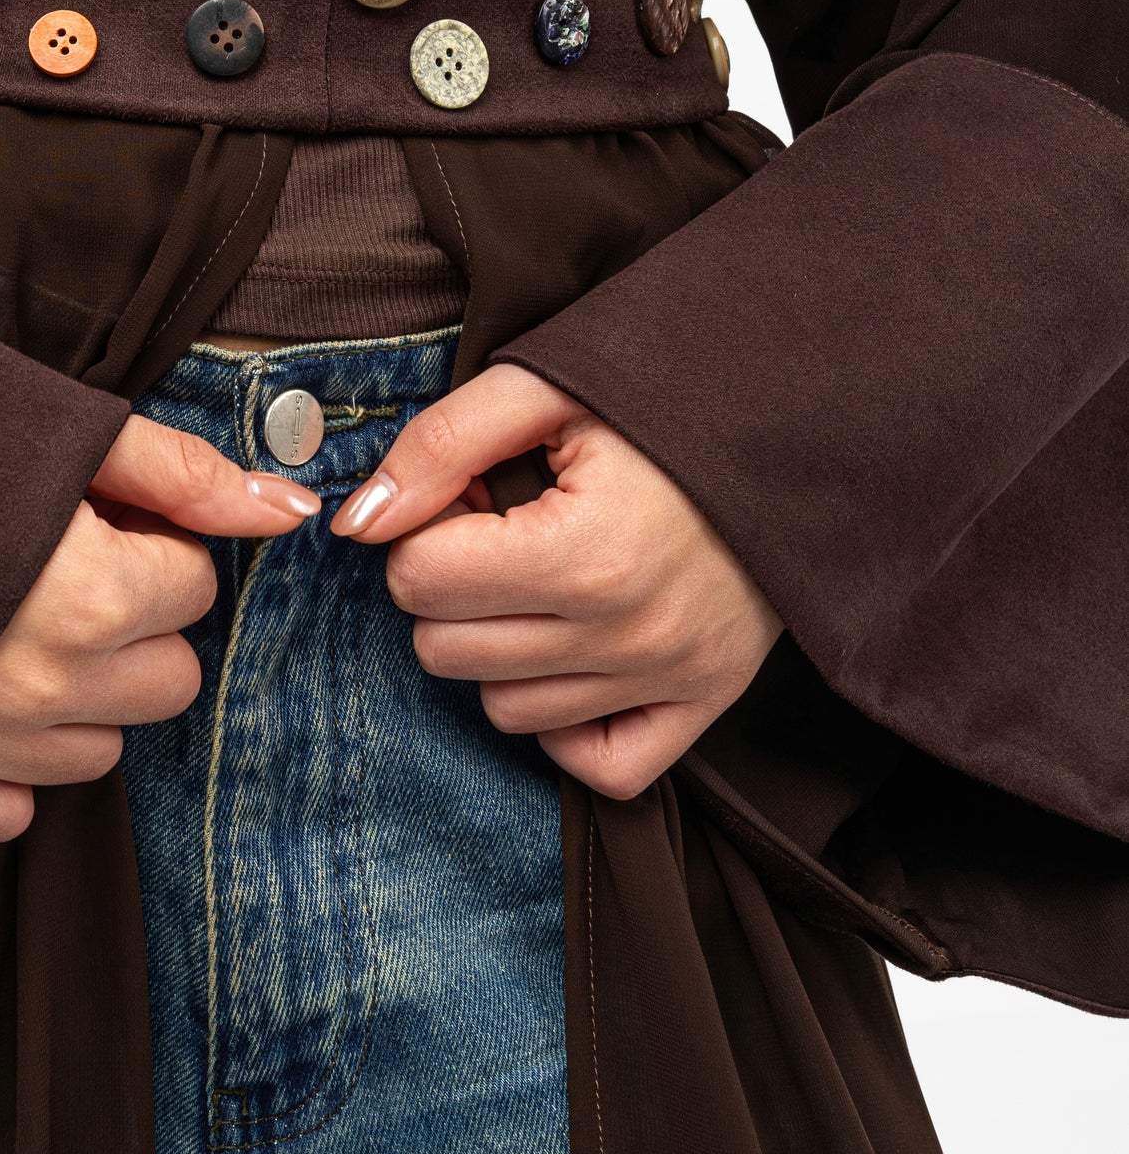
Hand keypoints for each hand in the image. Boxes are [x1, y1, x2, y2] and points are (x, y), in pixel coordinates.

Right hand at [0, 418, 319, 842]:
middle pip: (167, 679)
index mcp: (87, 598)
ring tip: (4, 624)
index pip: (193, 588)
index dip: (152, 544)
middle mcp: (46, 691)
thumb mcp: (46, 433)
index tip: (94, 518)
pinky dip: (5, 760)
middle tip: (59, 570)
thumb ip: (178, 474)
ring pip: (100, 750)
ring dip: (77, 695)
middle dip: (133, 624)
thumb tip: (287, 509)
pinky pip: (12, 806)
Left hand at [333, 363, 779, 801]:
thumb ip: (440, 446)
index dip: (428, 529)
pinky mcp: (703, 705)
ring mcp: (670, 679)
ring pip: (503, 709)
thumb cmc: (665, 401)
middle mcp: (627, 635)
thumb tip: (357, 520)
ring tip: (545, 578)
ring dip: (501, 647)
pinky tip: (573, 650)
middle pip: (447, 650)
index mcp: (584, 552)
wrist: (796, 429)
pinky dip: (566, 720)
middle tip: (505, 534)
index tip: (473, 497)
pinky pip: (595, 764)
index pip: (418, 580)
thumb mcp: (546, 389)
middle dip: (452, 588)